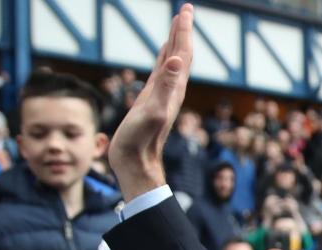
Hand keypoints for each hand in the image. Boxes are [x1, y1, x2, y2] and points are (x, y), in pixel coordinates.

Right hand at [108, 3, 193, 200]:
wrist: (136, 163)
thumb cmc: (142, 141)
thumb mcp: (153, 111)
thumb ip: (166, 86)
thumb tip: (176, 60)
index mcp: (174, 89)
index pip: (182, 53)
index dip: (183, 31)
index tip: (185, 10)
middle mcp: (172, 90)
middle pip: (181, 54)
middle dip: (182, 32)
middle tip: (185, 10)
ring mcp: (162, 95)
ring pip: (172, 62)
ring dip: (175, 43)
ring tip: (177, 26)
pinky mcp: (151, 101)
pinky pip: (161, 73)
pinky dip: (164, 58)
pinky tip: (164, 55)